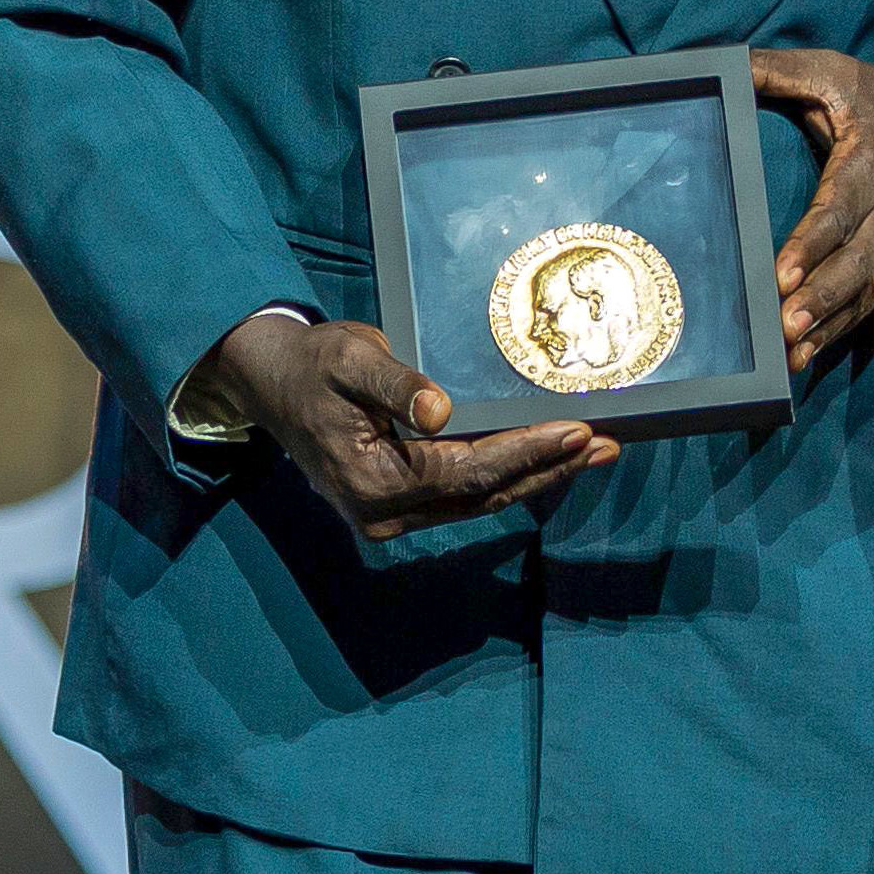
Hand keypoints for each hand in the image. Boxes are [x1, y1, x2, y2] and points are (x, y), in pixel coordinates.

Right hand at [215, 314, 615, 541]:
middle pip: (483, 495)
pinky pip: (463, 494)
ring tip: (592, 452)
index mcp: (372, 482)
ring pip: (479, 500)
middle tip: (607, 444)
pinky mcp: (399, 505)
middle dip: (547, 469)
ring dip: (536, 475)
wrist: (266, 381)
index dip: (525, 451)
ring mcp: (391, 515)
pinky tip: (544, 458)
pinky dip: (507, 474)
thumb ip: (395, 385)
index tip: (577, 430)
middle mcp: (385, 513)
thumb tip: (439, 410)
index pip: (466, 471)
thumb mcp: (349, 358)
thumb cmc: (309, 363)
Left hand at [755, 47, 873, 370]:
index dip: (811, 244)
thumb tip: (727, 63)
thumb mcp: (835, 72)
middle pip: (856, 262)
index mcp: (871, 165)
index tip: (781, 273)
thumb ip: (781, 71)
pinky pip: (869, 300)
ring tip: (791, 353)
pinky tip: (805, 355)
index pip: (838, 210)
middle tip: (785, 326)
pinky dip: (840, 329)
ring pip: (865, 289)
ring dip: (829, 324)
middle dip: (821, 298)